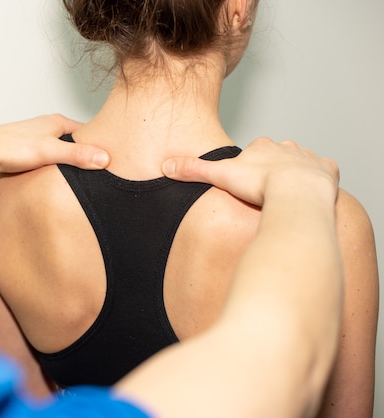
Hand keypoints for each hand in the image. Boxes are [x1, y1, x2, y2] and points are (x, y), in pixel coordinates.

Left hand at [0, 114, 109, 173]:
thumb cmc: (10, 147)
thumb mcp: (50, 152)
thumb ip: (78, 155)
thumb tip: (105, 158)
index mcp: (57, 122)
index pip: (89, 132)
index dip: (101, 145)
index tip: (113, 159)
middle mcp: (48, 127)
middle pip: (77, 141)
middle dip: (88, 153)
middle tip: (102, 170)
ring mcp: (39, 138)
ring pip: (63, 149)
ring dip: (72, 160)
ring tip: (83, 175)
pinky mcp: (29, 150)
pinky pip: (52, 157)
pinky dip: (59, 165)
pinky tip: (58, 176)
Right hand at [162, 137, 338, 205]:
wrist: (296, 194)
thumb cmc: (259, 185)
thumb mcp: (219, 176)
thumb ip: (193, 170)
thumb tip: (165, 166)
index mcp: (262, 146)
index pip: (254, 152)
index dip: (250, 167)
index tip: (248, 182)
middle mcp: (286, 147)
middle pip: (278, 155)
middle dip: (274, 168)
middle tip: (267, 189)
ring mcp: (308, 158)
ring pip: (301, 162)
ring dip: (296, 174)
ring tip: (288, 194)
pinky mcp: (327, 170)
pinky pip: (323, 172)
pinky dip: (319, 180)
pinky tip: (311, 193)